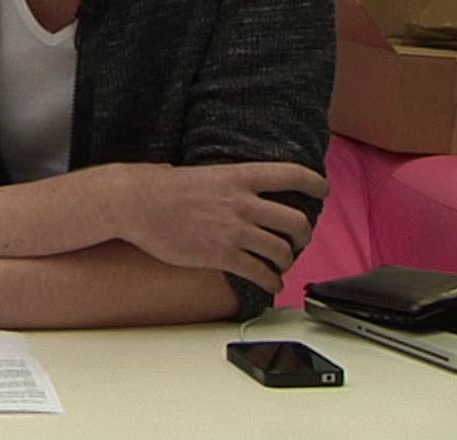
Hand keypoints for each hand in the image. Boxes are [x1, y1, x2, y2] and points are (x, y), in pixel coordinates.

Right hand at [110, 162, 326, 292]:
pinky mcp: (221, 256)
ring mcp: (233, 231)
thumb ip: (226, 180)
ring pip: (282, 251)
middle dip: (303, 234)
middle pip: (296, 221)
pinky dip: (271, 282)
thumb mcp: (201, 172)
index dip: (315, 183)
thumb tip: (233, 186)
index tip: (322, 190)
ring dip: (287, 260)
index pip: (291, 175)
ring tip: (281, 264)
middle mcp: (242, 203)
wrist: (134, 204)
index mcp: (238, 177)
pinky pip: (260, 273)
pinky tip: (270, 284)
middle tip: (299, 239)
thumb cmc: (159, 187)